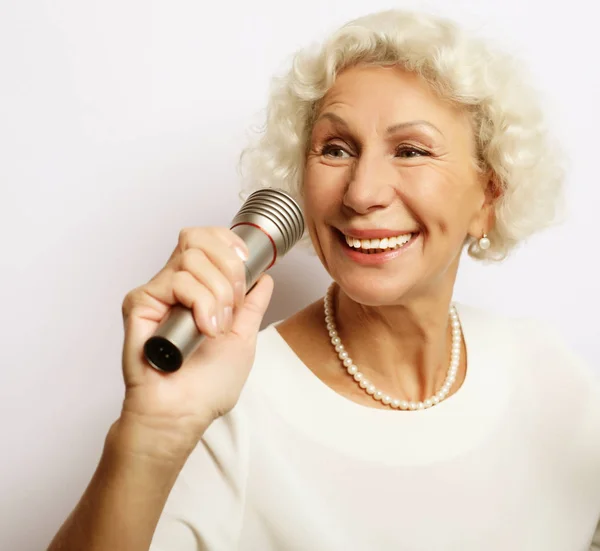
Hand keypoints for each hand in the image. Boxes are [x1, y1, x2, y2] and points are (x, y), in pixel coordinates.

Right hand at [119, 227, 273, 457]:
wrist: (184, 412)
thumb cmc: (208, 385)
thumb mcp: (244, 337)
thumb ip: (253, 305)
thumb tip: (265, 277)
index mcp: (198, 287)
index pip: (207, 238)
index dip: (229, 242)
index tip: (247, 265)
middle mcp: (175, 284)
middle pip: (199, 237)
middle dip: (230, 268)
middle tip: (234, 304)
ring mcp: (157, 292)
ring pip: (192, 257)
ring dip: (218, 293)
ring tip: (217, 327)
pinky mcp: (140, 303)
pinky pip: (177, 281)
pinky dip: (201, 303)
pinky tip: (203, 329)